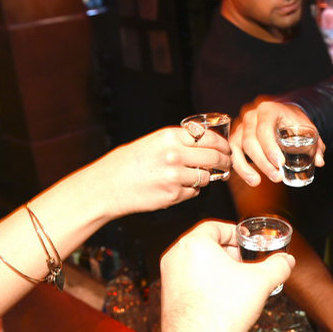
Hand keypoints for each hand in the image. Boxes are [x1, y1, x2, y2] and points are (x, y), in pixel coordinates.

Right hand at [83, 127, 231, 219]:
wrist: (106, 187)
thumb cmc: (125, 164)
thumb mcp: (151, 143)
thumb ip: (177, 142)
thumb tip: (203, 145)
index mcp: (169, 136)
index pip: (209, 137)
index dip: (222, 144)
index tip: (226, 148)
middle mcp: (175, 154)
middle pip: (214, 157)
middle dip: (224, 161)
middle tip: (226, 164)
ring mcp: (175, 176)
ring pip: (206, 177)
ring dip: (205, 178)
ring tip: (195, 177)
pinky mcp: (174, 194)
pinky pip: (194, 192)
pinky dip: (191, 191)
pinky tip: (177, 187)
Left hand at [159, 221, 294, 331]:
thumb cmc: (221, 312)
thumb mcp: (261, 282)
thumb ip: (278, 266)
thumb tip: (286, 261)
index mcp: (194, 244)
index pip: (216, 227)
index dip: (236, 233)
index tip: (248, 242)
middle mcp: (176, 257)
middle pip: (206, 244)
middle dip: (229, 252)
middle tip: (246, 263)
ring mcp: (169, 277)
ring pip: (198, 263)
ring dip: (219, 268)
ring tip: (238, 283)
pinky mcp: (168, 296)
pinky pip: (190, 280)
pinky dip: (207, 282)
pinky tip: (223, 299)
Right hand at [230, 101, 325, 185]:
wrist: (281, 114)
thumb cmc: (292, 121)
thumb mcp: (306, 128)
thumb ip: (315, 144)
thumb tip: (320, 161)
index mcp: (268, 109)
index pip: (265, 128)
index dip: (270, 147)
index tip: (279, 163)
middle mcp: (251, 116)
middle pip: (250, 140)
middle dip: (262, 162)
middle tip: (276, 177)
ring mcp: (241, 126)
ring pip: (237, 147)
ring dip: (246, 167)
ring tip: (256, 182)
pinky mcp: (235, 137)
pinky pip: (232, 152)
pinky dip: (237, 166)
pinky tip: (247, 178)